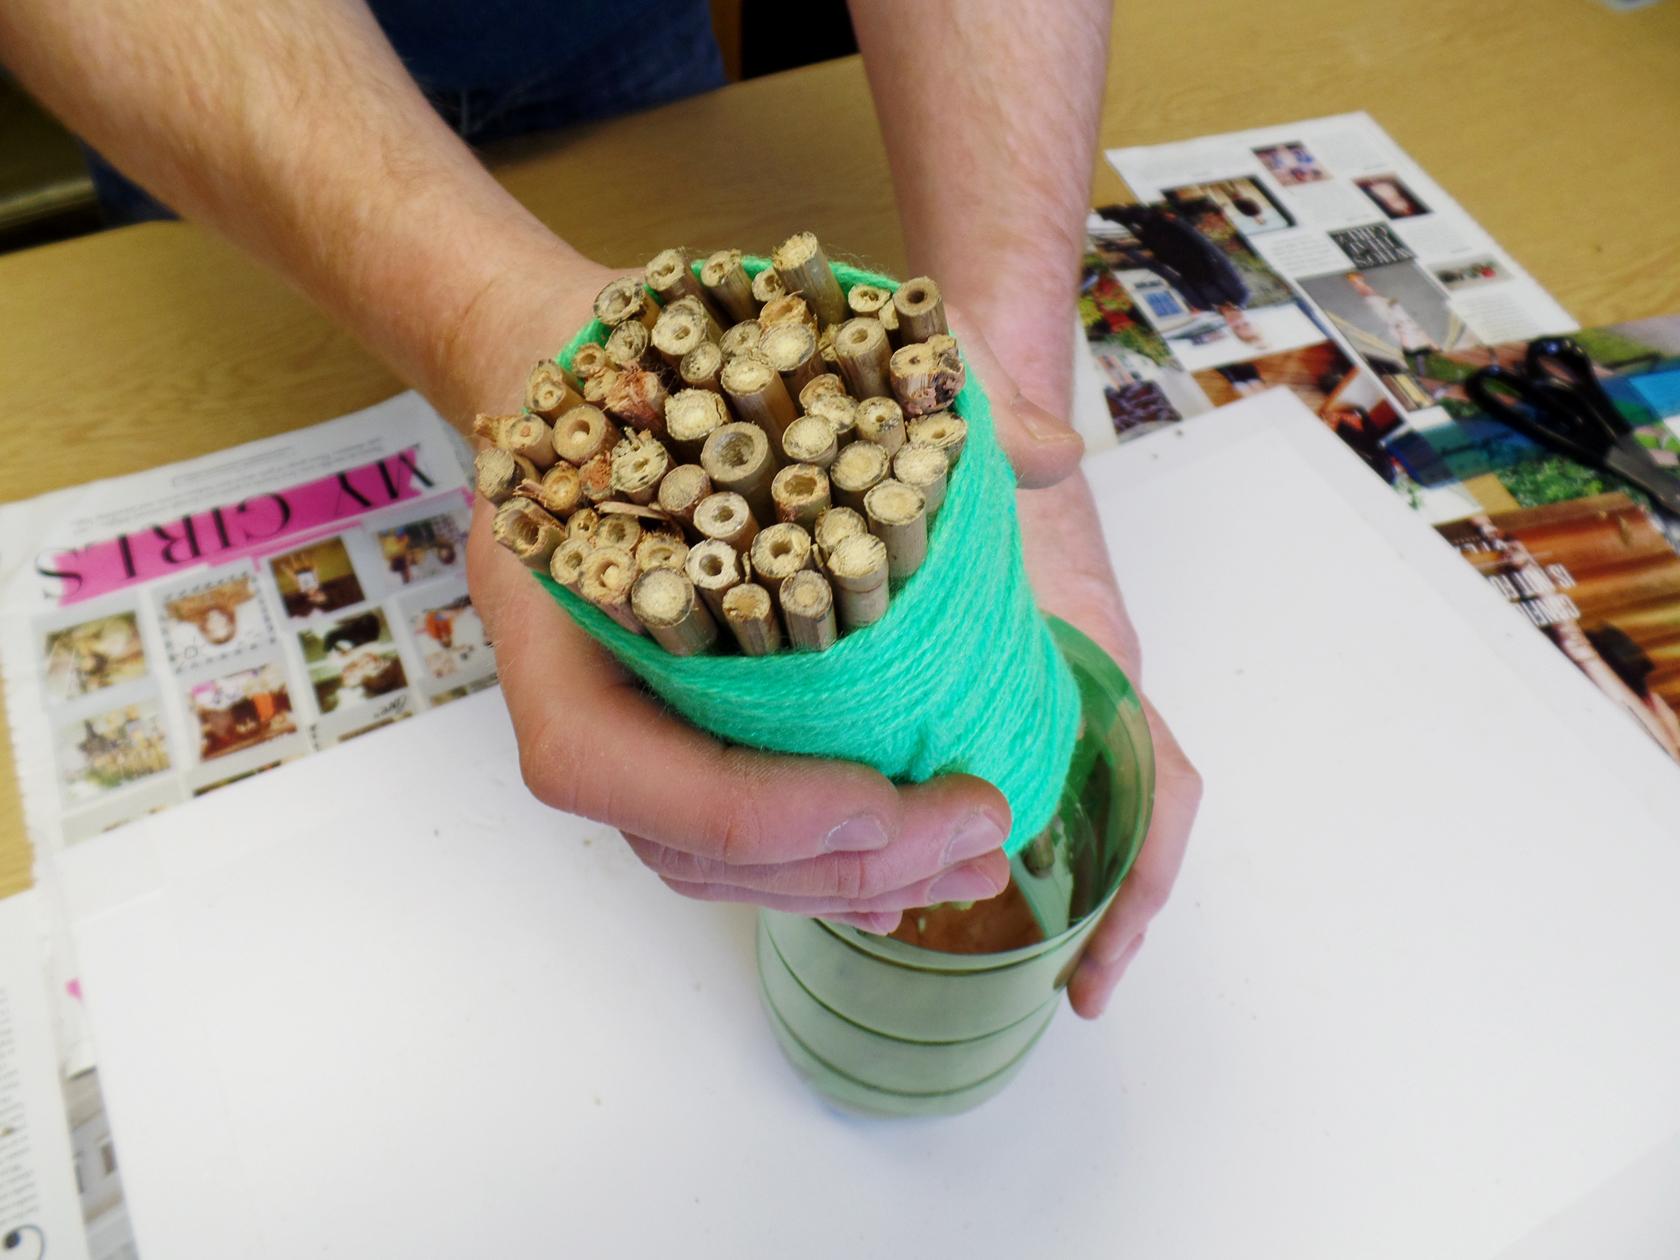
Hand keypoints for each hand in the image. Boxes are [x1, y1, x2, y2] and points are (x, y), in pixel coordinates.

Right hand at [461, 280, 1085, 930]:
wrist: (561, 370)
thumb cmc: (648, 356)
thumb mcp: (764, 338)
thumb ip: (917, 384)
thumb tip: (1052, 452)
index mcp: (552, 604)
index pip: (620, 768)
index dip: (763, 807)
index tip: (902, 793)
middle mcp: (569, 689)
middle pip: (684, 844)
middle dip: (843, 861)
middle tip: (983, 833)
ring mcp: (611, 725)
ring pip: (710, 863)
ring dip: (847, 881)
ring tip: (974, 861)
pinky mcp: (658, 736)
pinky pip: (724, 840)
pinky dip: (819, 864)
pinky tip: (912, 862)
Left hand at [952, 297, 1201, 1018]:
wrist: (972, 362)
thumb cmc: (982, 390)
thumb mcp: (982, 405)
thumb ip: (1014, 426)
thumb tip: (1049, 451)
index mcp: (1088, 642)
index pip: (1155, 782)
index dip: (1140, 882)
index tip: (1102, 971)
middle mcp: (1064, 674)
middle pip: (1103, 819)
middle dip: (1087, 911)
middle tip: (1044, 981)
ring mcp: (1014, 676)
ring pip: (1033, 802)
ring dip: (997, 873)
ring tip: (930, 935)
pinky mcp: (962, 669)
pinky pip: (963, 761)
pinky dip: (935, 822)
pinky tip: (883, 855)